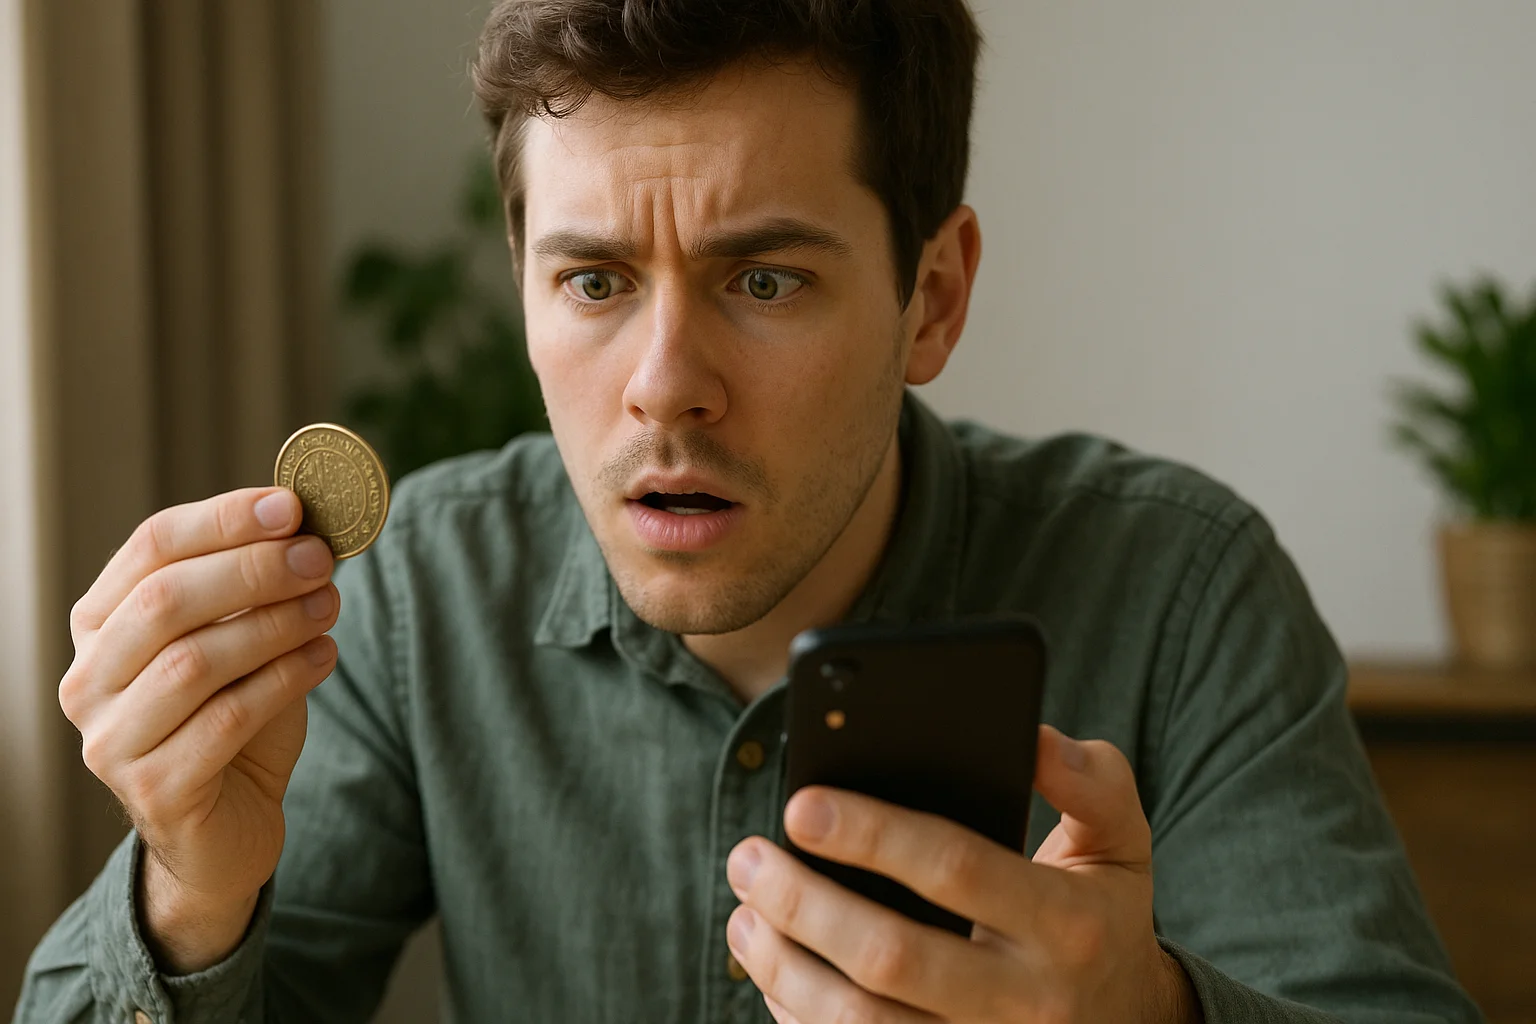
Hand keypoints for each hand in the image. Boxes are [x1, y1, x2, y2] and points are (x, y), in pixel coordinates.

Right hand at [58, 488, 338, 969]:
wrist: (226, 830)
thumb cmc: (234, 720)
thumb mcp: (243, 641)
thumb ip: (257, 588)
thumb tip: (308, 522)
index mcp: (100, 624)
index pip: (151, 548)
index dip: (223, 520)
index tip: (292, 505)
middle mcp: (88, 679)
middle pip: (166, 600)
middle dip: (253, 570)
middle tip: (320, 559)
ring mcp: (111, 739)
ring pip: (194, 661)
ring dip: (274, 624)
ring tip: (330, 607)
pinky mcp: (153, 790)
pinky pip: (225, 720)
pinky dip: (284, 680)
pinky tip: (322, 657)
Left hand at [725, 725, 1199, 1022]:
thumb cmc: (1102, 913)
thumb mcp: (1120, 840)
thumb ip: (1089, 781)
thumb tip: (1032, 735)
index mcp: (1069, 924)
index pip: (957, 869)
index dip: (873, 835)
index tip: (800, 804)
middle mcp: (1030, 1003)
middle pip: (892, 957)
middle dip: (804, 903)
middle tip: (747, 857)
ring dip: (785, 969)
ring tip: (745, 914)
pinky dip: (800, 1018)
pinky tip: (773, 970)